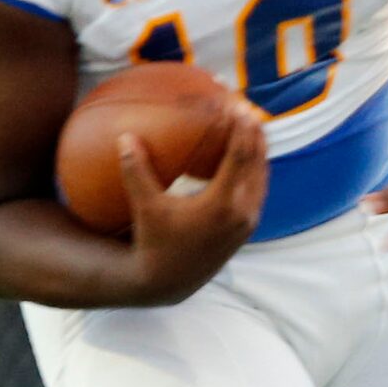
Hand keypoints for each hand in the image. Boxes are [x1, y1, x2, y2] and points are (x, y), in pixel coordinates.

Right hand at [118, 101, 266, 303]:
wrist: (171, 282)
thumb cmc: (155, 243)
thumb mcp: (145, 208)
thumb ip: (136, 172)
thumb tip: (125, 137)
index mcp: (221, 205)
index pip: (241, 157)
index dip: (242, 128)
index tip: (238, 104)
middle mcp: (242, 212)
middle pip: (259, 160)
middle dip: (254, 131)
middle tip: (245, 104)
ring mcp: (247, 221)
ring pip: (262, 174)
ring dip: (257, 147)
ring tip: (248, 122)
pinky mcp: (247, 226)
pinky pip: (256, 187)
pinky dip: (252, 166)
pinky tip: (240, 152)